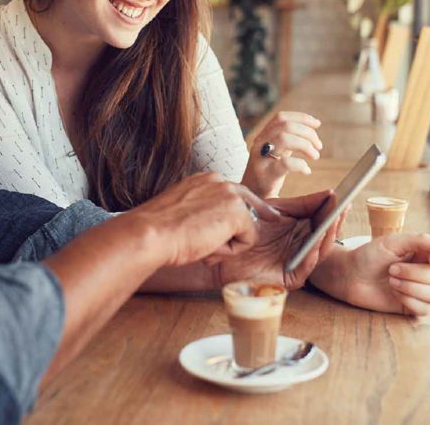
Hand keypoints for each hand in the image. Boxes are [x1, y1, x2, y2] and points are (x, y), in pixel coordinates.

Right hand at [129, 172, 265, 267]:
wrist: (151, 233)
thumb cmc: (157, 229)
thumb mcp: (181, 211)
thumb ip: (200, 210)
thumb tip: (211, 224)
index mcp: (204, 179)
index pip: (234, 192)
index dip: (246, 207)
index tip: (267, 211)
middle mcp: (219, 181)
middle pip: (250, 202)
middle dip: (263, 214)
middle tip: (278, 220)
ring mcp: (230, 195)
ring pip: (245, 226)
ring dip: (228, 242)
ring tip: (202, 245)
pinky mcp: (238, 213)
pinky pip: (247, 240)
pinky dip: (229, 251)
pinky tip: (208, 247)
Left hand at [208, 190, 347, 289]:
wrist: (223, 247)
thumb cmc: (247, 227)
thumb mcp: (278, 210)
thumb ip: (303, 203)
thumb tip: (330, 193)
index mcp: (301, 230)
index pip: (322, 220)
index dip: (332, 209)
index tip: (341, 196)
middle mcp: (303, 247)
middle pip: (325, 235)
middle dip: (334, 221)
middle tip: (342, 207)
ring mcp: (298, 263)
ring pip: (320, 250)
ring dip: (327, 236)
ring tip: (333, 221)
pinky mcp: (290, 278)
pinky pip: (306, 266)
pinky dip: (312, 254)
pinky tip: (315, 242)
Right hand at [242, 111, 322, 197]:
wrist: (251, 197)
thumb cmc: (268, 174)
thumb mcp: (276, 152)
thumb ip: (289, 139)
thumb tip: (313, 126)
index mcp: (263, 136)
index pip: (281, 118)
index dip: (301, 117)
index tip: (317, 124)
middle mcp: (260, 144)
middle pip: (285, 126)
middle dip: (308, 133)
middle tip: (319, 146)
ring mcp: (261, 159)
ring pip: (283, 139)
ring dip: (306, 145)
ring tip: (315, 156)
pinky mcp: (265, 175)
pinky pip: (285, 163)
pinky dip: (301, 165)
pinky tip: (306, 171)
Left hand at [309, 233, 429, 316]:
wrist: (350, 275)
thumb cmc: (370, 255)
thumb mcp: (393, 242)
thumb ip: (420, 241)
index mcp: (426, 253)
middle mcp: (428, 272)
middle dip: (414, 273)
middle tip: (391, 269)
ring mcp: (422, 290)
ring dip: (411, 287)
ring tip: (391, 281)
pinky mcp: (414, 307)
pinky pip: (426, 309)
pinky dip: (409, 301)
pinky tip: (395, 294)